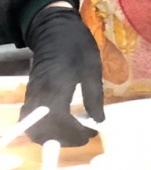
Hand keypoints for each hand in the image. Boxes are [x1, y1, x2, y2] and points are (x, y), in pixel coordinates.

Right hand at [22, 5, 104, 146]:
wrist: (55, 30)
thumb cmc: (77, 47)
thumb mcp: (92, 69)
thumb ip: (94, 96)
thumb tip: (99, 121)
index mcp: (57, 89)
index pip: (59, 123)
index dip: (75, 134)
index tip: (91, 135)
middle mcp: (40, 96)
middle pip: (43, 130)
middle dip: (64, 139)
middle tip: (84, 137)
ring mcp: (32, 96)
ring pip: (35, 127)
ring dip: (53, 136)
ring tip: (75, 133)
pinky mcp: (31, 95)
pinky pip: (32, 119)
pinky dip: (45, 128)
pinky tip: (62, 125)